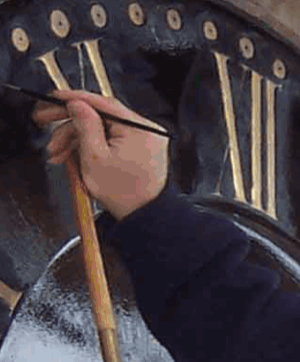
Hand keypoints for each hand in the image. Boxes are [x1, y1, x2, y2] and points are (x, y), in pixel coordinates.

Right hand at [35, 89, 168, 220]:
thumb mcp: (95, 157)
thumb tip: (76, 103)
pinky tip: (72, 156)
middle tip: (45, 124)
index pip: (102, 103)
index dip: (74, 99)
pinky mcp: (139, 149)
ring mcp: (144, 140)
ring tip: (57, 153)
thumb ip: (84, 125)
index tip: (54, 98)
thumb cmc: (124, 195)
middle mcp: (146, 130)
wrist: (144, 217)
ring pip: (101, 130)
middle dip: (69, 126)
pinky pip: (110, 140)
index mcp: (140, 129)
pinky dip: (91, 146)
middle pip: (99, 117)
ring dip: (75, 139)